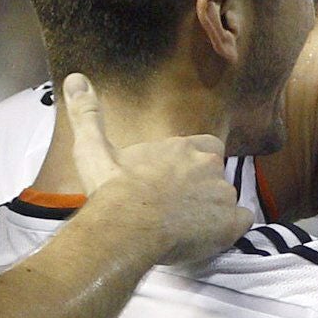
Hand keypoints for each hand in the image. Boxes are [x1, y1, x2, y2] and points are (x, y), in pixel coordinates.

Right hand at [66, 73, 250, 264]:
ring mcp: (222, 193)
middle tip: (177, 207)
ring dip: (212, 211)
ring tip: (186, 228)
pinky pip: (242, 222)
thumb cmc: (111, 189)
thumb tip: (75, 79)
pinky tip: (208, 237)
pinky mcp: (230, 222)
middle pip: (216, 173)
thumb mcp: (92, 149)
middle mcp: (208, 165)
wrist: (125, 226)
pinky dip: (230, 228)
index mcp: (181, 147)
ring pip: (227, 199)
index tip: (175, 179)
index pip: (205, 146)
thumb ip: (87, 114)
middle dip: (202, 187)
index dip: (194, 162)